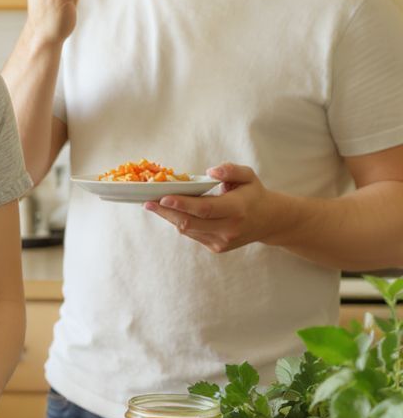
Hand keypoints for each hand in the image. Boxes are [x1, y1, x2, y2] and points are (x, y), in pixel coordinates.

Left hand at [144, 162, 286, 252]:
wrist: (269, 221)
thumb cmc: (253, 194)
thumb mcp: (248, 175)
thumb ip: (230, 170)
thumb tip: (210, 172)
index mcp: (237, 209)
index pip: (205, 209)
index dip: (182, 204)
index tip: (162, 198)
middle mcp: (229, 228)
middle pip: (190, 223)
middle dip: (166, 212)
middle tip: (147, 202)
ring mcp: (222, 241)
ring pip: (188, 230)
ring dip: (170, 217)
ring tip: (156, 205)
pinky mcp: (217, 247)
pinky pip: (192, 234)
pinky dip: (181, 222)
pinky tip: (174, 212)